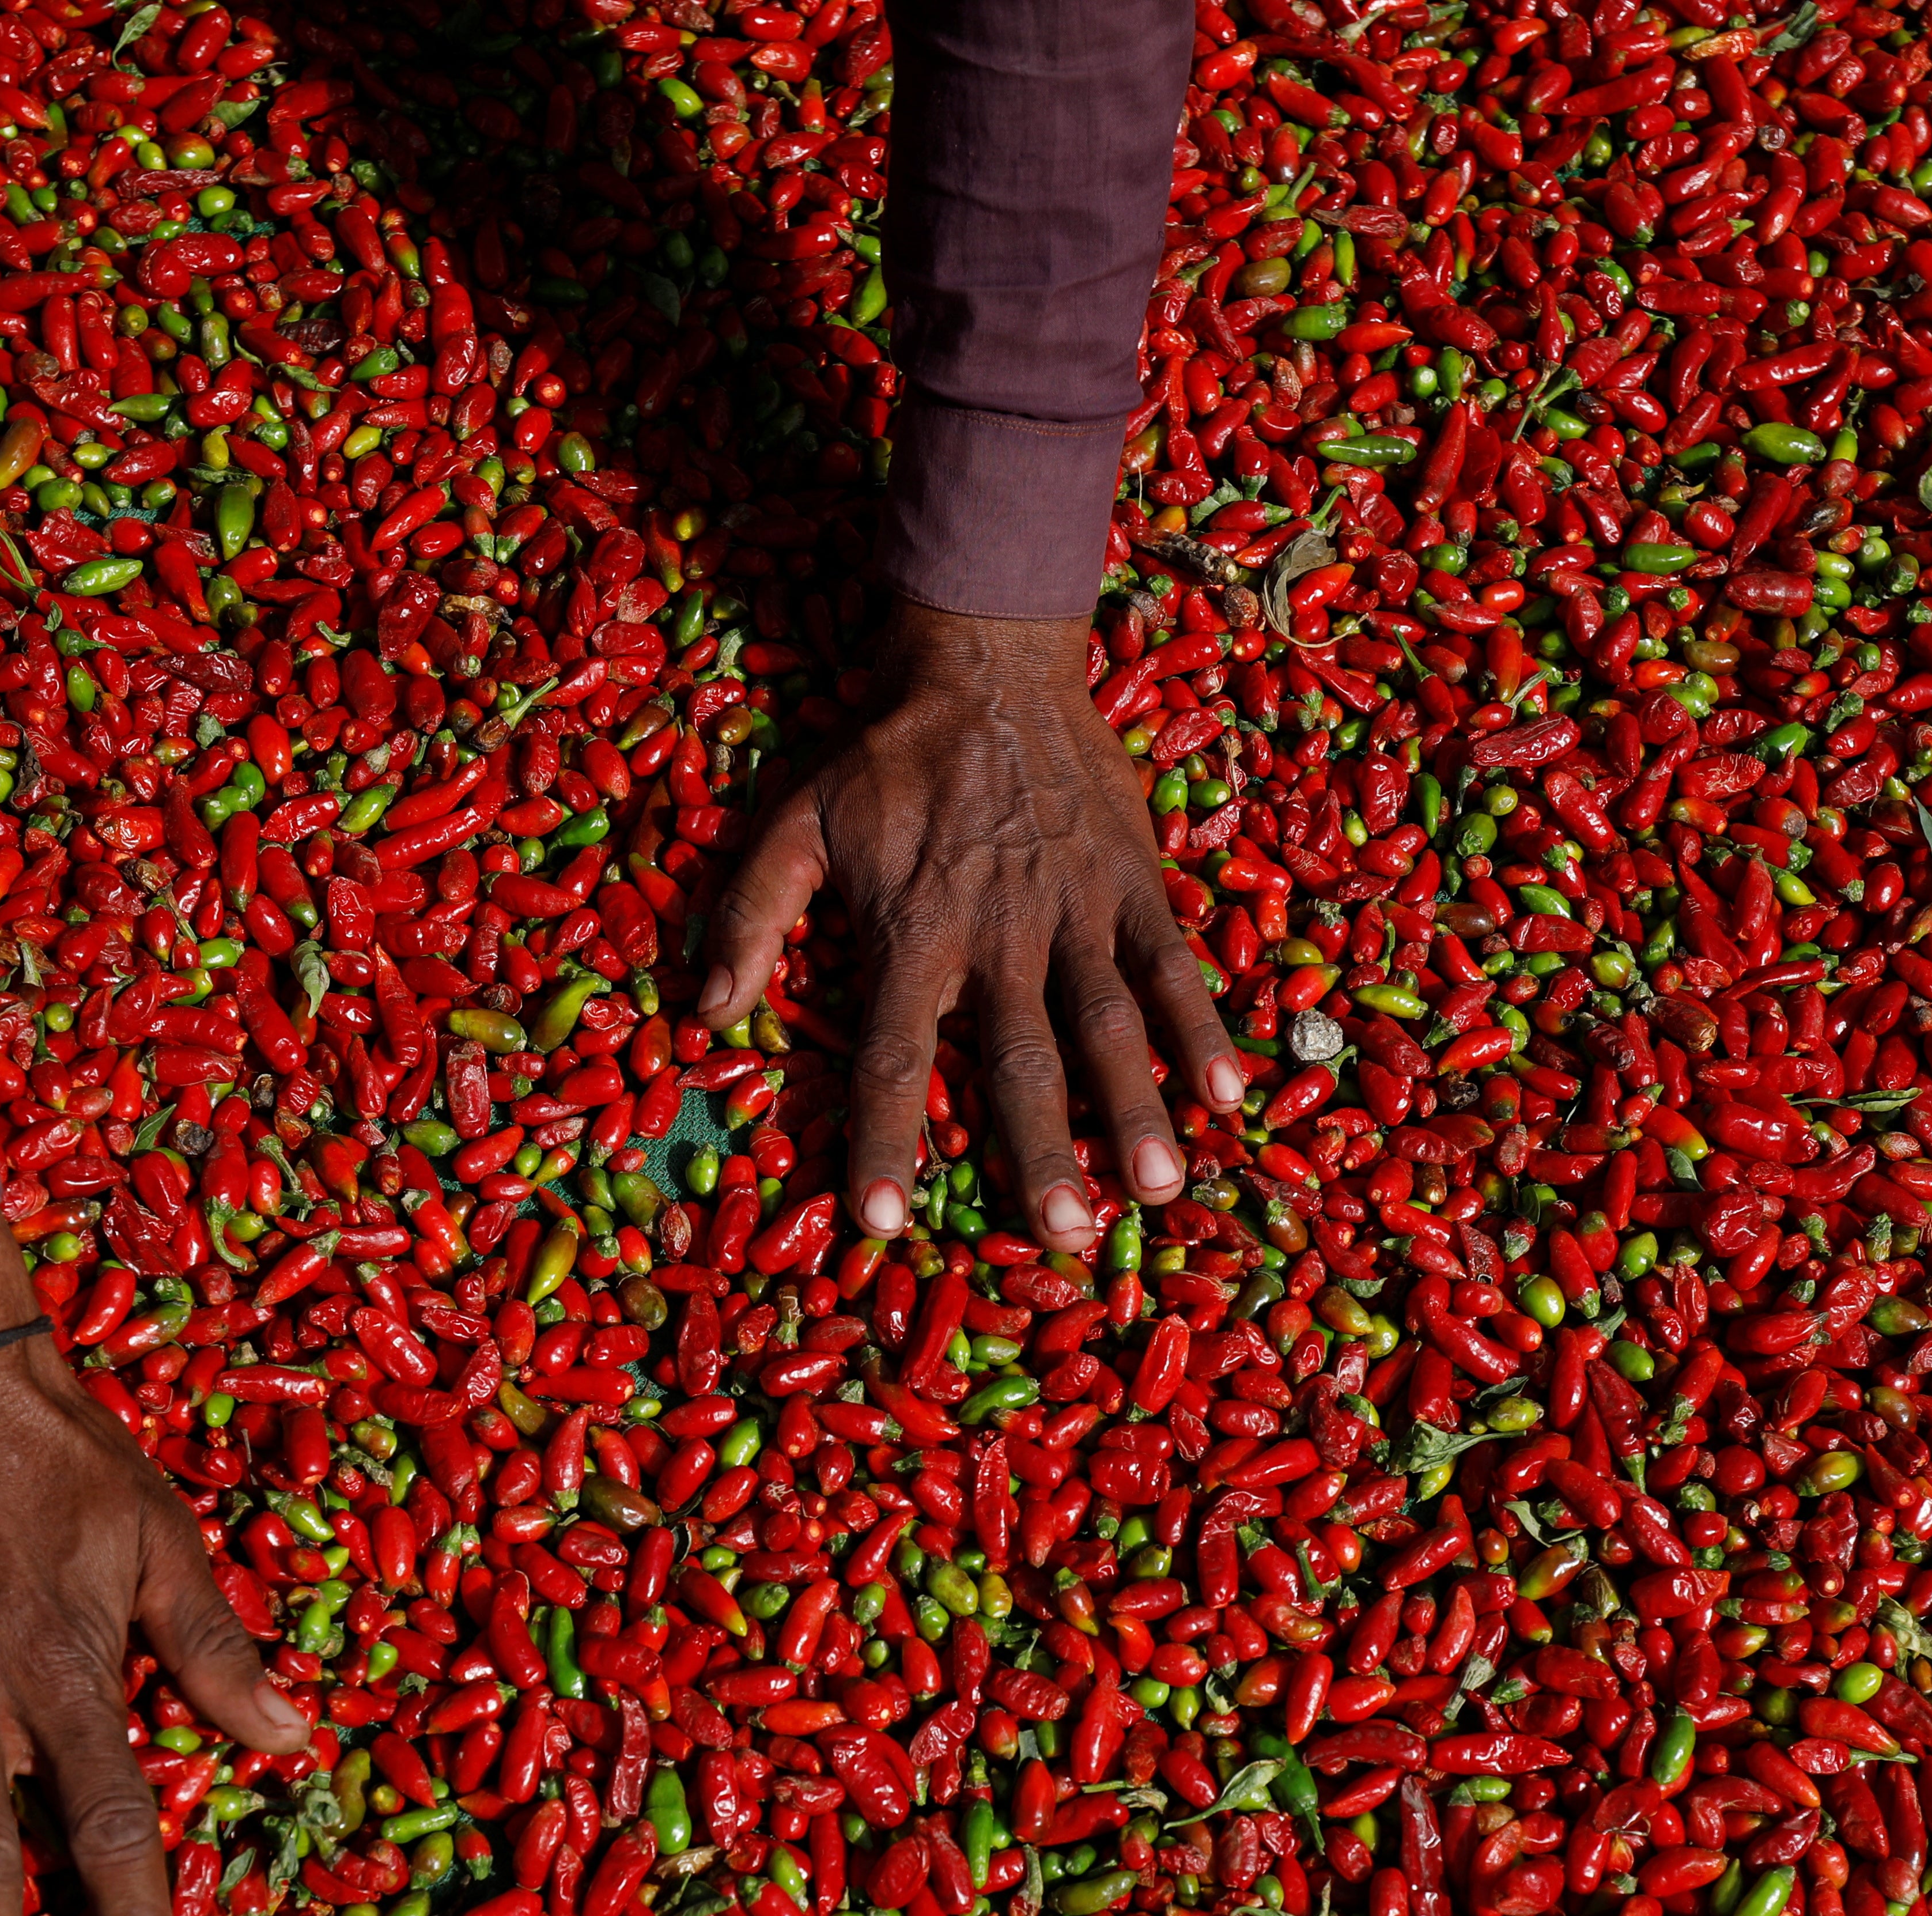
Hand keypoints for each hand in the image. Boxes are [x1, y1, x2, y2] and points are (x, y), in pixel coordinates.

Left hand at [697, 602, 1244, 1253]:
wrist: (986, 663)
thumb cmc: (886, 758)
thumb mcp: (796, 824)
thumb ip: (748, 917)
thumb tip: (703, 1015)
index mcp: (913, 932)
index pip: (894, 1056)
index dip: (886, 1141)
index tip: (881, 1223)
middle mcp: (997, 933)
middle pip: (1018, 1058)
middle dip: (1040, 1150)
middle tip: (1064, 1236)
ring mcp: (1074, 909)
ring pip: (1107, 1021)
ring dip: (1134, 1107)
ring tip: (1158, 1188)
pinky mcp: (1132, 881)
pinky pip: (1171, 962)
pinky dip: (1200, 1025)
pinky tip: (1228, 1094)